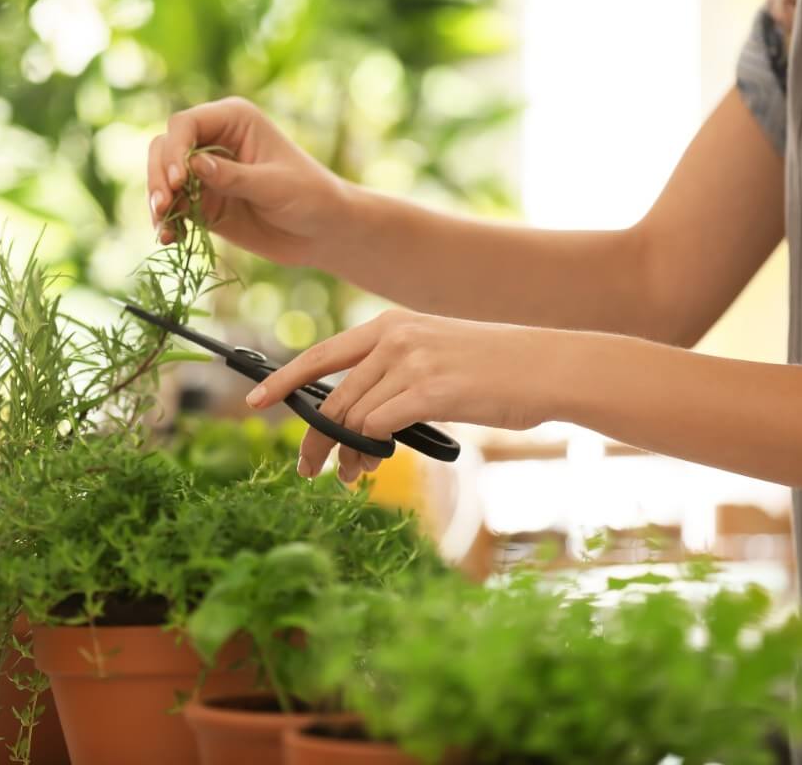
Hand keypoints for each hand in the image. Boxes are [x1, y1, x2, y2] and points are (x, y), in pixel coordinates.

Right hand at [147, 97, 348, 265]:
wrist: (322, 231)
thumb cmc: (310, 196)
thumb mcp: (275, 185)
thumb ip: (234, 177)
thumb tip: (193, 166)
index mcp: (233, 120)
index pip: (186, 124)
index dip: (175, 149)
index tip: (177, 179)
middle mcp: (213, 141)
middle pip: (165, 148)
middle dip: (158, 176)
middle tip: (163, 205)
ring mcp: (206, 174)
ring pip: (162, 178)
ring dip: (157, 200)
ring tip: (163, 225)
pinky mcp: (204, 203)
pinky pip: (175, 208)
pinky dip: (168, 222)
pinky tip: (169, 238)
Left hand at [244, 309, 559, 481]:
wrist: (548, 367)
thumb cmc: (495, 370)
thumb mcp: (435, 356)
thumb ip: (392, 376)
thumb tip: (353, 424)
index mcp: (390, 325)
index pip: (321, 354)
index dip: (283, 380)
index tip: (254, 401)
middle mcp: (394, 337)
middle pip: (332, 397)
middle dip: (315, 439)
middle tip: (309, 469)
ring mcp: (410, 362)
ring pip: (353, 419)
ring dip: (347, 455)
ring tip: (354, 475)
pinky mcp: (429, 391)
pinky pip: (377, 429)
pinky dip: (368, 454)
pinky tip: (372, 467)